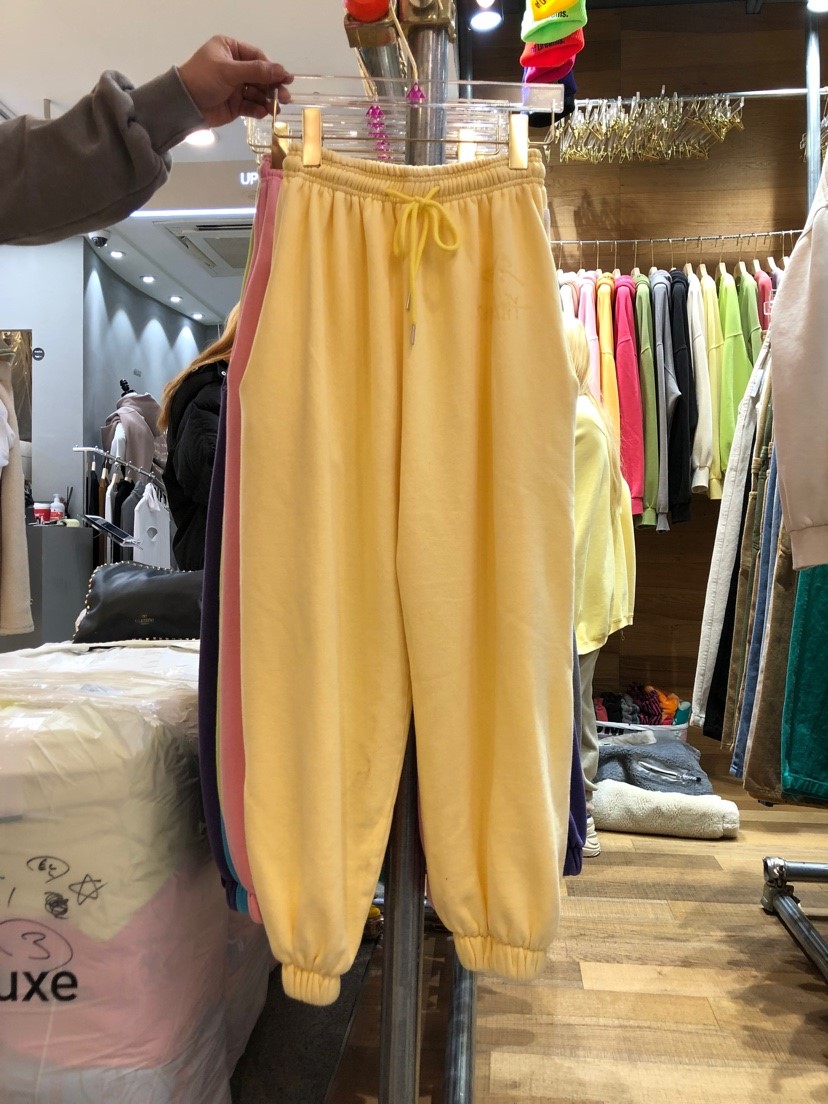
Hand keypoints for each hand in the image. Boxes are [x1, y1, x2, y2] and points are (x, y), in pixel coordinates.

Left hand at [178, 35, 292, 125]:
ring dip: (267, 100)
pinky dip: (258, 110)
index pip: (257, 57)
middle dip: (272, 87)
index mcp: (231, 50)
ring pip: (257, 92)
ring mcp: (235, 86)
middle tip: (285, 97)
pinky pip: (251, 106)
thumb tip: (281, 70)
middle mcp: (234, 67)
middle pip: (260, 76)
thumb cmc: (203, 79)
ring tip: (276, 108)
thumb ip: (256, 71)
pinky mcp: (235, 104)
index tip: (285, 78)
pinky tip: (263, 113)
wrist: (184, 105)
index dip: (272, 69)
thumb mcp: (229, 71)